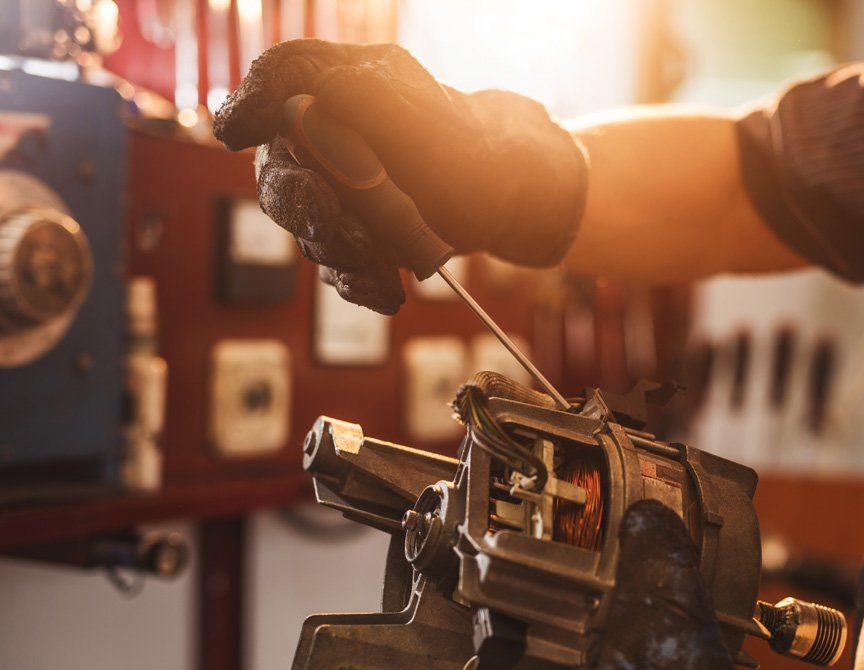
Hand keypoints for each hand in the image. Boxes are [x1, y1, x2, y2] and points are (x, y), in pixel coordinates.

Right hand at [214, 40, 587, 312]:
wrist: (521, 201)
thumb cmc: (483, 154)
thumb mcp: (432, 123)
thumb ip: (366, 101)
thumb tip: (301, 91)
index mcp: (346, 89)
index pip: (279, 80)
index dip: (249, 104)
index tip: (238, 133)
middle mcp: (332, 134)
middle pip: (283, 167)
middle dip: (305, 206)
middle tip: (336, 226)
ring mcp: (340, 186)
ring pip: (308, 224)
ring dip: (339, 252)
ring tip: (382, 270)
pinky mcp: (355, 231)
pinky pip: (337, 262)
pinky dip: (358, 280)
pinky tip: (388, 292)